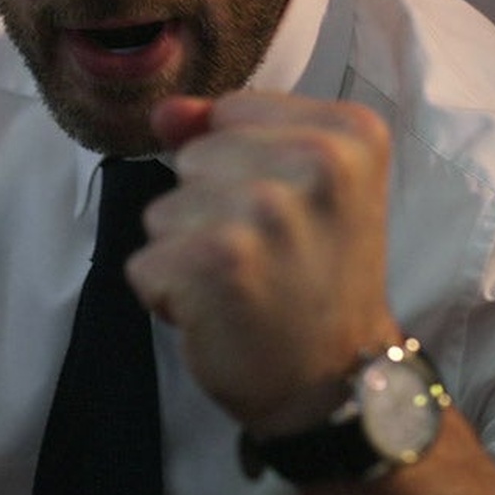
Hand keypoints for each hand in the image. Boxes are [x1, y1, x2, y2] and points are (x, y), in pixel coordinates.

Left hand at [127, 91, 402, 435]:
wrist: (333, 383)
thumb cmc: (313, 280)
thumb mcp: (296, 187)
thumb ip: (227, 133)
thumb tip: (163, 112)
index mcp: (349, 132)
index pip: (231, 112)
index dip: (239, 169)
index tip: (287, 215)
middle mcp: (317, 161)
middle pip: (192, 158)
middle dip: (209, 209)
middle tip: (265, 256)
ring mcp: (266, 210)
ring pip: (163, 210)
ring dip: (187, 255)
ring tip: (244, 284)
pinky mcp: (218, 261)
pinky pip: (145, 262)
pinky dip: (167, 296)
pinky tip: (219, 314)